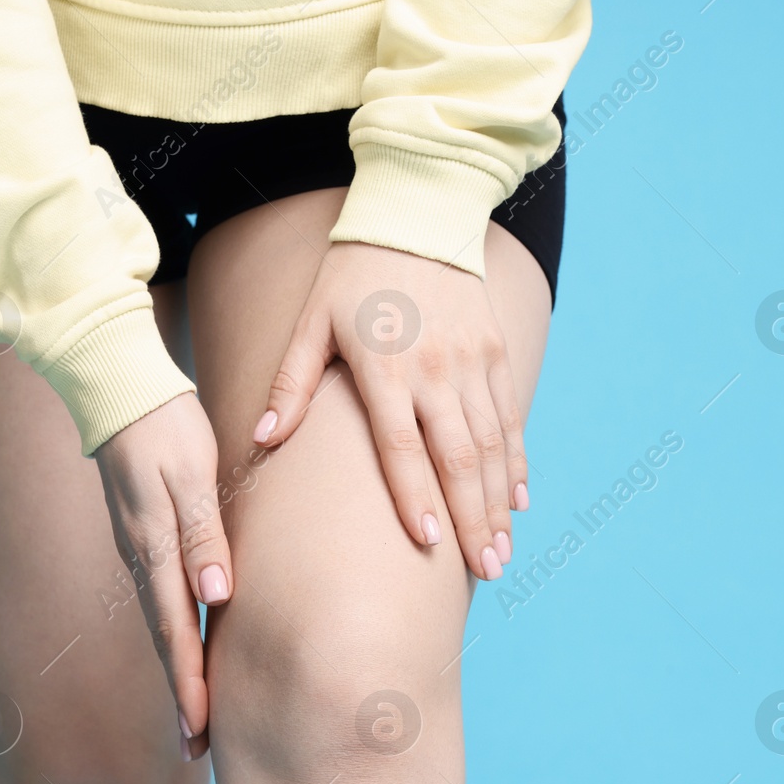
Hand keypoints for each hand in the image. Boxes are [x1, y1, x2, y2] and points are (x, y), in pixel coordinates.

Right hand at [94, 391, 231, 759]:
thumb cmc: (164, 426)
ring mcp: (141, 550)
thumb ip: (203, 536)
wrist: (119, 386)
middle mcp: (144, 559)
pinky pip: (163, 598)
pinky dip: (177, 636)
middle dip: (183, 697)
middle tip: (196, 751)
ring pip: (164, 624)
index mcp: (156, 549)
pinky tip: (188, 647)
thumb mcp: (190, 476)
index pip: (176, 633)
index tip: (200, 732)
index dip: (190, 685)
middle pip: (167, 641)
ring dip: (180, 673)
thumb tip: (217, 598)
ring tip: (196, 716)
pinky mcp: (147, 537)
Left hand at [254, 241, 527, 579]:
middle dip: (474, 519)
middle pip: (459, 458)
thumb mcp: (310, 323)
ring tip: (502, 552)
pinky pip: (510, 417)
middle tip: (486, 569)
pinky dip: (517, 462)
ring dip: (500, 503)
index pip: (402, 446)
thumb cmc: (351, 274)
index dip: (416, 496)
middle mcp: (436, 370)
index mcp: (385, 369)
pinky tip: (520, 501)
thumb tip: (263, 441)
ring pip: (493, 444)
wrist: (417, 214)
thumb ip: (290, 385)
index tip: (429, 542)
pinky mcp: (495, 351)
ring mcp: (473, 361)